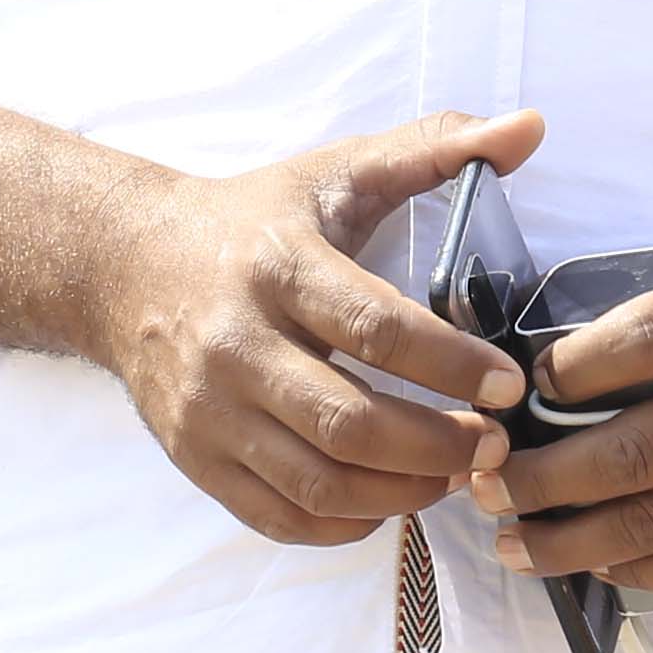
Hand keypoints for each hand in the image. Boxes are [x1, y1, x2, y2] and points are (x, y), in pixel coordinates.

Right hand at [82, 109, 533, 545]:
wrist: (124, 266)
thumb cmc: (248, 221)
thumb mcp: (334, 172)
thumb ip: (432, 150)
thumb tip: (528, 127)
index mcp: (279, 266)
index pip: (377, 329)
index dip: (453, 365)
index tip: (508, 386)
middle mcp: (236, 343)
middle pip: (349, 422)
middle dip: (437, 445)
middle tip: (493, 446)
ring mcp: (210, 411)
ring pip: (317, 482)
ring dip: (402, 493)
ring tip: (453, 475)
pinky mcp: (195, 458)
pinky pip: (278, 516)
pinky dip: (344, 525)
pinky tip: (388, 501)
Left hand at [473, 269, 652, 592]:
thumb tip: (549, 377)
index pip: (633, 344)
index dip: (560, 374)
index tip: (515, 393)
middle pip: (628, 453)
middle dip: (540, 479)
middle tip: (486, 487)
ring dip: (568, 541)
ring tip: (512, 543)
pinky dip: (633, 569)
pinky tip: (591, 563)